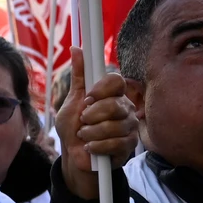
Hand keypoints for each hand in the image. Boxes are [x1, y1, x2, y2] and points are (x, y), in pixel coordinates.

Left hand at [55, 49, 139, 202]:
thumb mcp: (72, 100)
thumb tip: (76, 48)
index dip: (100, 90)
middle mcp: (125, 107)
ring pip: (114, 126)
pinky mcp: (130, 145)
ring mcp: (130, 126)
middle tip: (83, 121)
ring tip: (84, 136)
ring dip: (91, 133)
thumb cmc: (73, 126)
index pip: (116, 80)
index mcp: (112, 94)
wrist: (74, 154)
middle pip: (114, 105)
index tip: (87, 99)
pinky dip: (97, 146)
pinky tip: (91, 147)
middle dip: (92, 116)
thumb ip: (78, 76)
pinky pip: (115, 143)